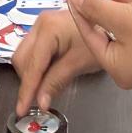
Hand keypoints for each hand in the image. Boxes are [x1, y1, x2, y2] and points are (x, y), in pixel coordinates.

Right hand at [13, 0, 131, 114]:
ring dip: (30, 74)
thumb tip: (41, 102)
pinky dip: (36, 67)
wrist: (109, 22)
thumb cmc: (99, 38)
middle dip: (27, 81)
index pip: (32, 65)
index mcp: (47, 28)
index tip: (22, 109)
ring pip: (25, 55)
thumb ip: (56, 81)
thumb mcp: (77, 63)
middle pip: (22, 59)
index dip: (27, 89)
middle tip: (35, 101)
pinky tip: (45, 77)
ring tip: (41, 90)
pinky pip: (32, 51)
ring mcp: (41, 25)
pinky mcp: (44, 29)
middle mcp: (40, 23)